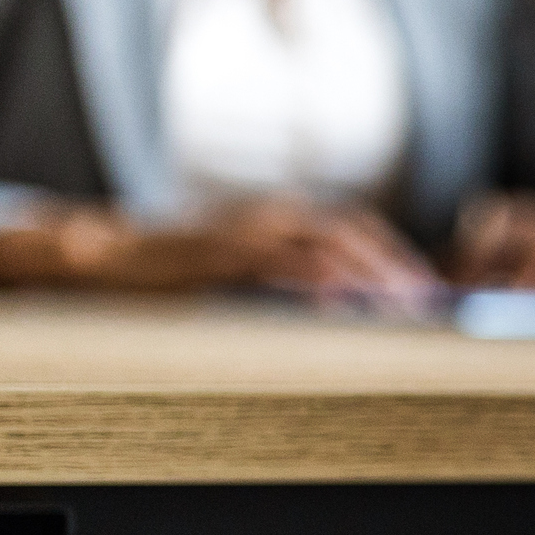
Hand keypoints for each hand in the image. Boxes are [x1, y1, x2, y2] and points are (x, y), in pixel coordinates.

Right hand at [0, 198, 445, 311]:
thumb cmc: (175, 276)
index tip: (432, 295)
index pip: (355, 231)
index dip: (397, 259)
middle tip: (430, 308)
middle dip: (395, 266)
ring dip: (367, 271)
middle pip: (351, 232)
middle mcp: (268, 218)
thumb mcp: (243, 273)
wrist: (102, 260)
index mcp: (279, 221)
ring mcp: (243, 231)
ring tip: (400, 306)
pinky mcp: (217, 253)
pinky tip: (340, 302)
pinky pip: (274, 261)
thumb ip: (290, 286)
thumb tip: (344, 316)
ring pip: (322, 241)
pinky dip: (313, 278)